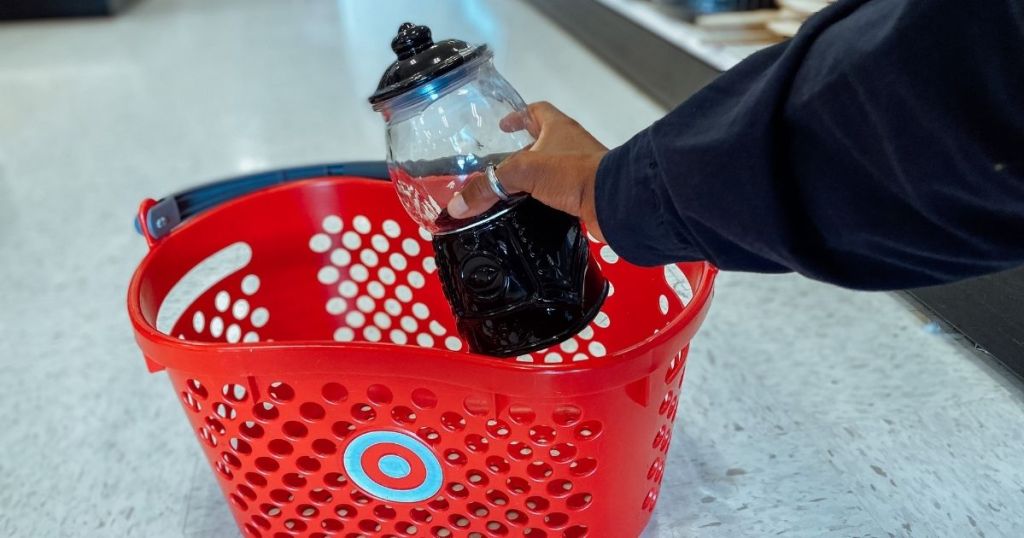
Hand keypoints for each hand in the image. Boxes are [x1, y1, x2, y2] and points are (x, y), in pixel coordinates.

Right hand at [446, 102, 608, 240]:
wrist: (613, 200)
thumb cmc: (572, 172)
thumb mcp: (523, 172)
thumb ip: (489, 186)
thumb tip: (458, 205)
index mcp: (558, 127)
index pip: (537, 111)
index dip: (518, 115)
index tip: (503, 125)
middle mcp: (571, 144)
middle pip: (543, 141)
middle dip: (523, 151)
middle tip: (501, 164)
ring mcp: (581, 168)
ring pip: (552, 168)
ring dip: (534, 177)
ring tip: (511, 190)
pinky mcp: (585, 192)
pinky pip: (561, 192)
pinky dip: (545, 199)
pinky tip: (532, 210)